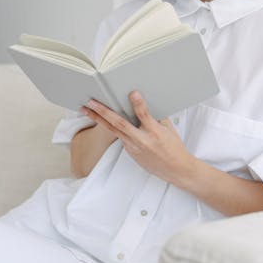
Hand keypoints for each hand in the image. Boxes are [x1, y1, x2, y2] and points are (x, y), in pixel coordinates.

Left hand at [80, 92, 196, 185]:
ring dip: (99, 119)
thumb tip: (144, 105)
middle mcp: (142, 140)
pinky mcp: (131, 153)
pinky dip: (111, 128)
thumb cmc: (174, 148)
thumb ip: (156, 117)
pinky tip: (101, 120)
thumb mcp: (169, 129)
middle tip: (91, 102)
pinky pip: (120, 138)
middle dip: (104, 111)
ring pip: (113, 131)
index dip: (138, 104)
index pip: (145, 115)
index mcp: (155, 132)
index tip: (133, 93)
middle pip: (119, 124)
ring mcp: (135, 148)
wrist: (176, 169)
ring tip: (87, 110)